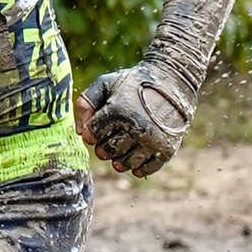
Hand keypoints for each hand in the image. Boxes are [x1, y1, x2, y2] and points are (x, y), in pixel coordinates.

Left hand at [75, 62, 191, 178]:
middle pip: (108, 152)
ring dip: (119, 160)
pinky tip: (135, 157)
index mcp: (118, 111)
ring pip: (126, 164)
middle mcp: (136, 128)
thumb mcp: (106, 84)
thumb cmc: (133, 83)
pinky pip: (147, 169)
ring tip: (120, 149)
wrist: (171, 81)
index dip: (90, 134)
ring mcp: (153, 141)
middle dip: (103, 148)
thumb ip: (87, 103)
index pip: (93, 135)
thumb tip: (80, 132)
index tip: (95, 130)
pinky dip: (138, 168)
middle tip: (108, 140)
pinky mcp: (167, 150)